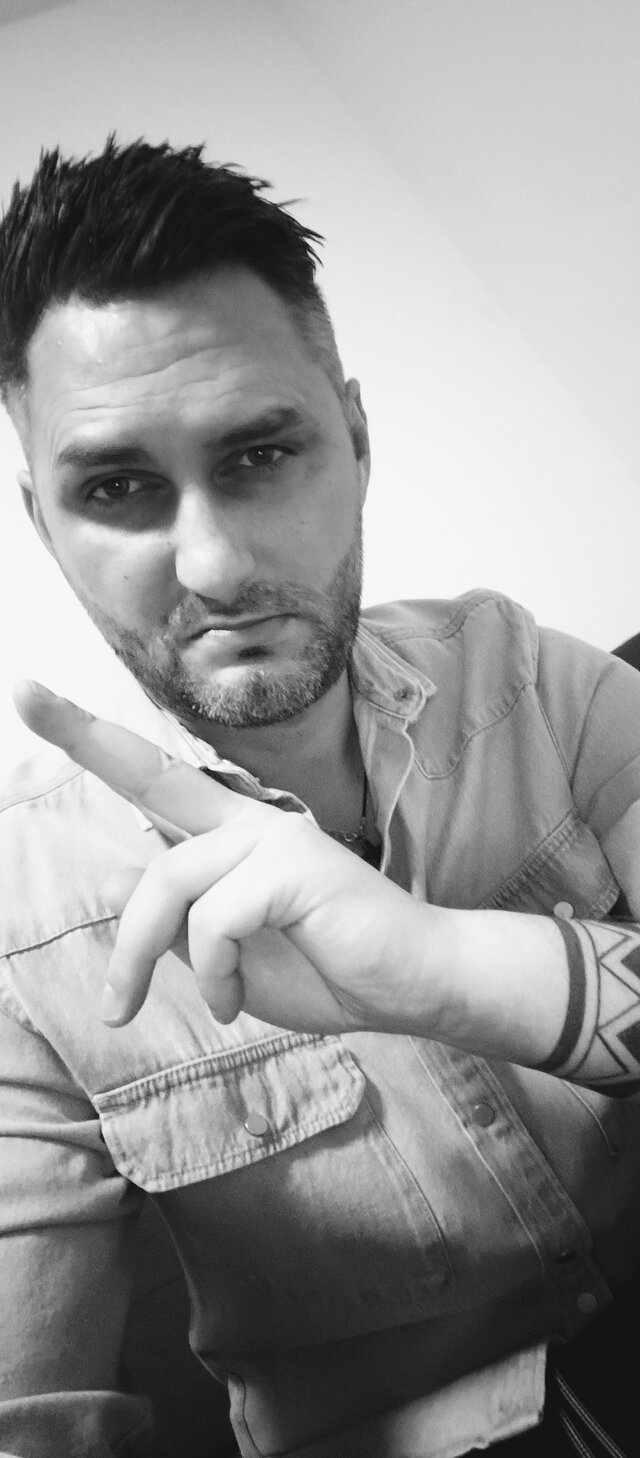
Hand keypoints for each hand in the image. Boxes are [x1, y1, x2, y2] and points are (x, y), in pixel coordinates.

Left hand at [13, 681, 445, 1034]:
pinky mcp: (295, 867)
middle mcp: (250, 821)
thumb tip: (121, 884)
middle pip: (152, 782)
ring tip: (200, 1007)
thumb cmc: (331, 970)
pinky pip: (214, 921)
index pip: (157, 777)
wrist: (417, 986)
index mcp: (234, 836)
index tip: (31, 694)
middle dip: (84, 733)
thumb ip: (184, 924)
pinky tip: (236, 1001)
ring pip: (170, 883)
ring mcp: (275, 837)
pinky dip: (214, 974)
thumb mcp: (232, 958)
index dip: (94, 736)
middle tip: (22, 693)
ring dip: (148, 958)